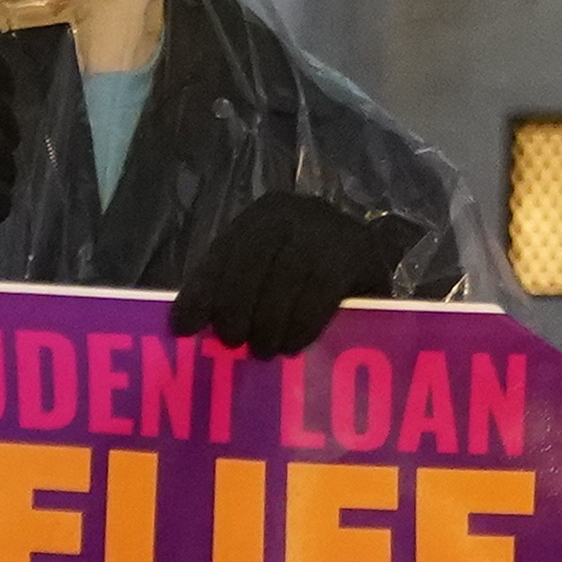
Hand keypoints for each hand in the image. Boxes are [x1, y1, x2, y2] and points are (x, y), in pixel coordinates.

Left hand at [169, 191, 424, 358]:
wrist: (376, 263)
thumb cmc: (308, 279)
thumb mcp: (267, 278)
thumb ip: (234, 292)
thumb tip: (189, 326)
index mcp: (265, 215)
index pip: (225, 250)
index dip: (202, 289)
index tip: (186, 327)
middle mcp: (297, 211)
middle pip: (253, 257)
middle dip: (237, 303)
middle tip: (233, 341)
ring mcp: (330, 227)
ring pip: (288, 273)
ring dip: (270, 318)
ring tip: (265, 349)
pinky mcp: (360, 251)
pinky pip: (322, 289)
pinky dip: (302, 321)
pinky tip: (294, 343)